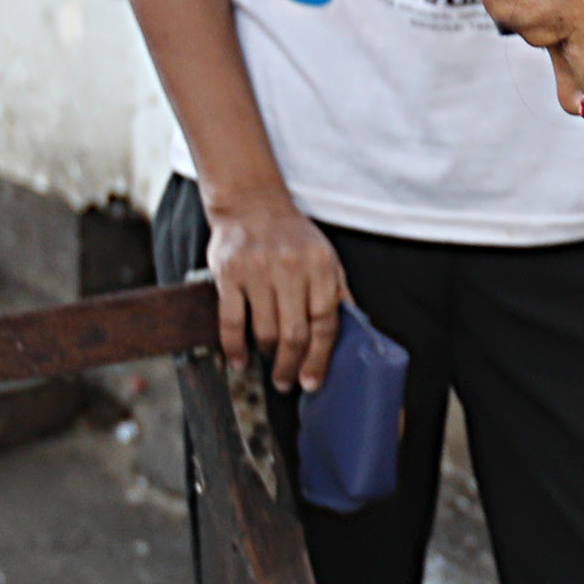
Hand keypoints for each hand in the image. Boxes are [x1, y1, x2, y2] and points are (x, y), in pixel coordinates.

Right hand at [202, 189, 346, 390]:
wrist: (251, 202)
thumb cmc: (292, 236)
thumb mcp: (326, 258)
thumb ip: (338, 293)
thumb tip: (355, 331)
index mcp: (321, 266)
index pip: (325, 322)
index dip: (319, 358)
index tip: (311, 381)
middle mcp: (291, 267)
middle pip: (294, 333)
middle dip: (290, 365)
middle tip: (286, 382)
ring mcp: (257, 270)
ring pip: (264, 331)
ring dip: (267, 355)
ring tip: (268, 361)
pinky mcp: (228, 272)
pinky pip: (231, 321)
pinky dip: (235, 347)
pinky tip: (239, 359)